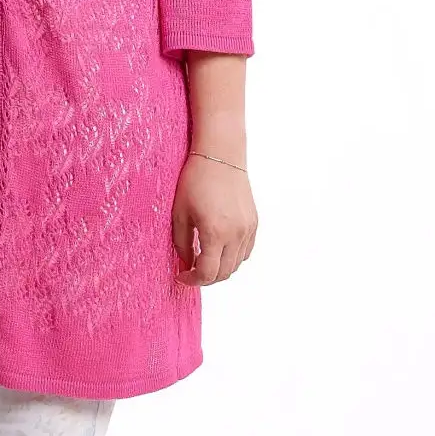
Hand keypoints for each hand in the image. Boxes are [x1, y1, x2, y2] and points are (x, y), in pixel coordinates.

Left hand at [171, 152, 256, 284]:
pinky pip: (246, 251)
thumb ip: (182, 243)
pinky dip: (233, 257)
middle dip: (206, 278)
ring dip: (220, 269)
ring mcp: (248, 229)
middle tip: (191, 271)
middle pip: (223, 273)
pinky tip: (220, 249)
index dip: (192, 280)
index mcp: (215, 232)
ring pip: (236, 265)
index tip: (181, 276)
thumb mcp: (180, 212)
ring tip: (204, 260)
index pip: (207, 273)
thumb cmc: (195, 179)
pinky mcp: (254, 222)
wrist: (220, 155)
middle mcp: (236, 234)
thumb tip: (186, 263)